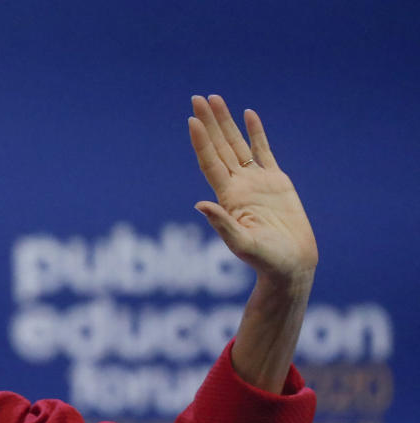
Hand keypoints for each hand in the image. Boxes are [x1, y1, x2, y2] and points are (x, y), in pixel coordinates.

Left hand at [188, 95, 317, 287]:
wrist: (291, 265)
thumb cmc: (266, 261)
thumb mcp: (241, 244)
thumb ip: (222, 224)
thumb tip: (200, 205)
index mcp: (228, 198)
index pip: (210, 162)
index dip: (201, 141)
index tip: (192, 120)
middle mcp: (238, 186)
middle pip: (219, 147)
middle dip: (209, 122)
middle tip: (197, 97)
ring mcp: (257, 182)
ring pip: (238, 145)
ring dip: (226, 122)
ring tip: (215, 99)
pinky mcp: (276, 182)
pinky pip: (264, 151)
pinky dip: (256, 132)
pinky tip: (248, 114)